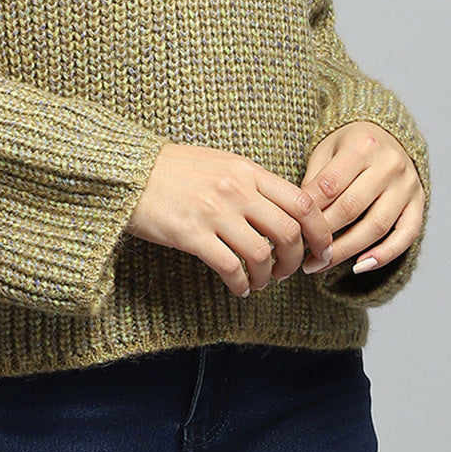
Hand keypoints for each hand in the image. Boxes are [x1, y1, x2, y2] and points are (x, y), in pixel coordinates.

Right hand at [125, 141, 333, 297]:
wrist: (129, 171)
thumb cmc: (174, 169)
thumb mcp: (220, 163)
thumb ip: (251, 183)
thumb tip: (282, 211)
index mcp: (246, 170)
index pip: (302, 201)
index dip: (320, 231)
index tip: (321, 250)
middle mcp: (235, 188)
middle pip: (289, 232)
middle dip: (295, 260)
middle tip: (289, 271)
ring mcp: (214, 212)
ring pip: (262, 255)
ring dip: (267, 277)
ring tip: (259, 282)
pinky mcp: (192, 235)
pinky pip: (231, 269)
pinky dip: (241, 285)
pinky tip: (238, 288)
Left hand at [298, 122, 424, 275]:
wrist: (387, 133)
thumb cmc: (350, 144)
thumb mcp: (326, 149)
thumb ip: (314, 179)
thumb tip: (300, 220)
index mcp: (362, 145)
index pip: (330, 186)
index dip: (309, 213)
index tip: (293, 232)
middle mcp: (389, 163)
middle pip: (351, 209)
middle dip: (324, 236)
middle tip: (303, 256)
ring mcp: (407, 185)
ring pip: (377, 226)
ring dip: (347, 252)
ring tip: (322, 264)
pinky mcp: (419, 202)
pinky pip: (406, 235)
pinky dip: (384, 255)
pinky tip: (359, 266)